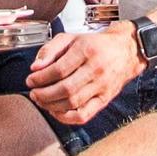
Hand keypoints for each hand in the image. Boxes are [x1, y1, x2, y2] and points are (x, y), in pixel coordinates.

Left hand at [25, 22, 141, 125]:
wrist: (125, 51)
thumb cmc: (95, 45)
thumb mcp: (71, 38)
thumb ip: (50, 49)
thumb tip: (35, 67)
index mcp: (86, 50)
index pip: (59, 69)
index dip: (41, 78)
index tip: (31, 80)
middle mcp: (96, 69)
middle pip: (65, 88)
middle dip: (44, 94)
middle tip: (33, 93)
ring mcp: (102, 86)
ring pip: (73, 103)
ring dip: (51, 105)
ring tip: (41, 101)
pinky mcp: (105, 99)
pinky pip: (84, 115)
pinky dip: (67, 117)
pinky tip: (56, 111)